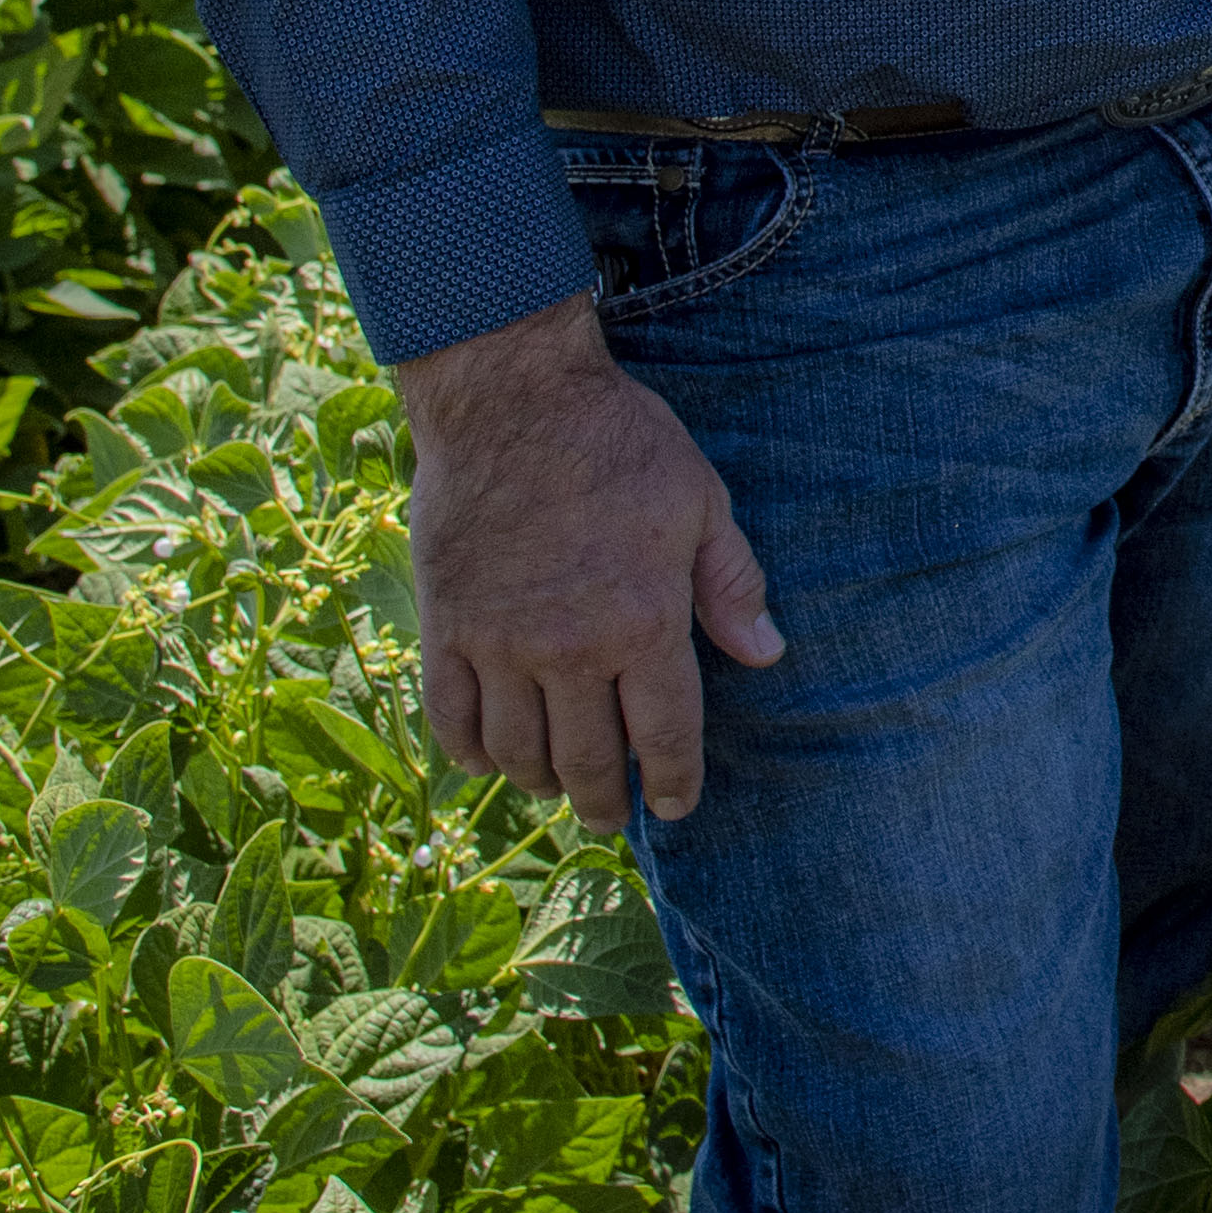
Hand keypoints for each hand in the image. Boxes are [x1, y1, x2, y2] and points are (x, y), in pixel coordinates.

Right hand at [393, 296, 780, 828]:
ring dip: (541, 783)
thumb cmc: (620, 443)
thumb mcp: (701, 502)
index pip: (666, 734)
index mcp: (643, 621)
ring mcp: (499, 643)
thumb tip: (767, 654)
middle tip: (611, 813)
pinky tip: (490, 759)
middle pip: (588, 761)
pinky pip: (451, 719)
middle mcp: (570, 648)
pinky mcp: (444, 628)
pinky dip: (471, 753)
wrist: (511, 399)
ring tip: (558, 788)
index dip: (674, 782)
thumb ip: (731, 585)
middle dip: (605, 800)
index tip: (675, 806)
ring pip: (519, 753)